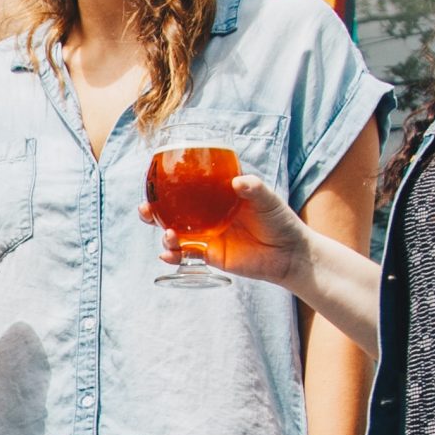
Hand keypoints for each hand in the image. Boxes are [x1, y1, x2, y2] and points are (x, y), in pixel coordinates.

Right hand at [140, 175, 310, 284]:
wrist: (290, 254)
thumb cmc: (280, 220)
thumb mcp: (268, 200)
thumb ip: (254, 188)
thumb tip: (237, 181)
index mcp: (216, 195)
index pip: (187, 186)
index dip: (167, 183)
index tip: (153, 179)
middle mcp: (207, 214)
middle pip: (172, 210)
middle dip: (153, 210)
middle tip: (144, 208)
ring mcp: (207, 235)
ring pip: (175, 233)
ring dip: (163, 233)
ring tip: (167, 234)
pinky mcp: (210, 255)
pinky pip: (186, 255)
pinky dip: (173, 255)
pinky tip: (167, 255)